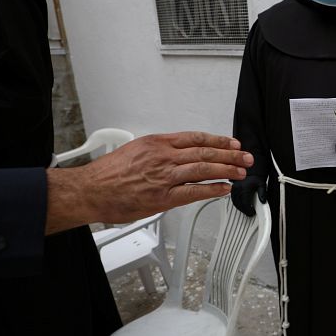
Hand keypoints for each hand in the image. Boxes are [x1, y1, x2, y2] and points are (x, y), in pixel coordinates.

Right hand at [46, 132, 252, 232]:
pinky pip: (193, 192)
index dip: (218, 140)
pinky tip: (224, 188)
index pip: (196, 138)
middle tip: (245, 156)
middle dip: (229, 154)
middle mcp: (164, 157)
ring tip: (241, 171)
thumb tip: (177, 155)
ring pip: (203, 169)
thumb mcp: (136, 150)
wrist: (90, 190)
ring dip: (226, 170)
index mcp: (158, 143)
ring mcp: (165, 177)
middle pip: (205, 152)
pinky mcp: (163, 197)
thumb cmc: (109, 173)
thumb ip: (159, 152)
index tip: (232, 143)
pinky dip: (212, 189)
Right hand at [231, 174, 266, 216]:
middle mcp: (238, 188)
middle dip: (244, 210)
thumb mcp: (262, 184)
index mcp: (244, 188)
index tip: (252, 213)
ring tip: (246, 210)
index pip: (245, 204)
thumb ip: (263, 194)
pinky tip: (241, 204)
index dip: (248, 210)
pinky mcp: (232, 187)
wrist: (251, 168)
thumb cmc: (256, 176)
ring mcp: (234, 188)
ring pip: (235, 202)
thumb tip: (263, 201)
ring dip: (240, 207)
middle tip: (250, 213)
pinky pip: (233, 198)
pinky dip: (237, 203)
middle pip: (239, 204)